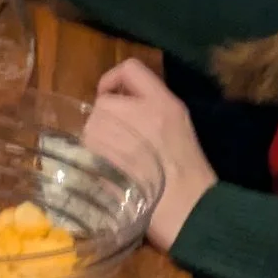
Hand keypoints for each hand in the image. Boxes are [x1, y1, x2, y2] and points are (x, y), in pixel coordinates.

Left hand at [84, 57, 215, 248]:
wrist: (188, 209)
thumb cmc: (191, 175)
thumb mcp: (181, 128)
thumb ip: (154, 112)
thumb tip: (126, 109)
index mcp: (163, 102)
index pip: (131, 69)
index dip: (113, 79)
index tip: (112, 95)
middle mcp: (138, 113)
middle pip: (103, 103)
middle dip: (104, 120)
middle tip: (117, 141)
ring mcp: (116, 137)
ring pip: (90, 128)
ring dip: (96, 142)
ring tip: (116, 162)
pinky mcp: (102, 162)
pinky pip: (87, 154)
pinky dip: (92, 163)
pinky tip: (108, 176)